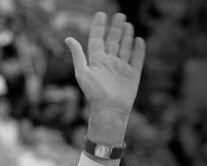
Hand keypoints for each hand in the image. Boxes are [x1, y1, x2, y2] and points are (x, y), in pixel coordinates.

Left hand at [65, 12, 144, 143]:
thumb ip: (78, 54)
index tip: (101, 14)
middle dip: (115, 28)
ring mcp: (121, 68)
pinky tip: (139, 40)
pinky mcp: (133, 75)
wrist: (110, 110)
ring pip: (125, 47)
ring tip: (127, 24)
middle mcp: (109, 63)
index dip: (99, 27)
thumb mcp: (82, 72)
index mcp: (97, 61)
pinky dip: (138, 49)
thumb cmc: (94, 93)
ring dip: (126, 36)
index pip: (97, 39)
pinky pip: (137, 59)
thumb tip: (68, 38)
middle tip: (119, 15)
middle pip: (113, 41)